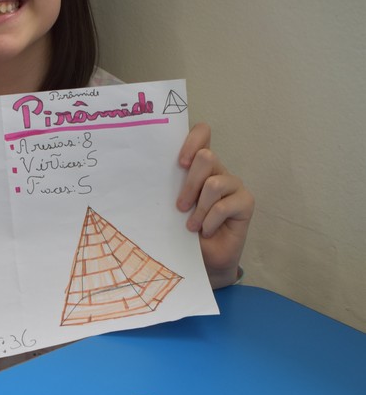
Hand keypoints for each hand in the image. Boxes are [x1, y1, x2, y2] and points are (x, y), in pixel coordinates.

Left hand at [176, 123, 253, 288]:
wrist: (204, 260)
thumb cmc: (185, 232)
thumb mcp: (172, 208)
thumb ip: (170, 189)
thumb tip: (149, 178)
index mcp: (199, 167)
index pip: (203, 133)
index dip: (192, 140)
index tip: (178, 164)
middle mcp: (218, 170)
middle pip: (206, 157)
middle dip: (189, 184)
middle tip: (180, 207)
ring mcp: (233, 185)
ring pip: (214, 184)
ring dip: (199, 209)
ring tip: (192, 226)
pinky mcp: (245, 201)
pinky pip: (225, 206)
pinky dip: (210, 221)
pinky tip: (206, 231)